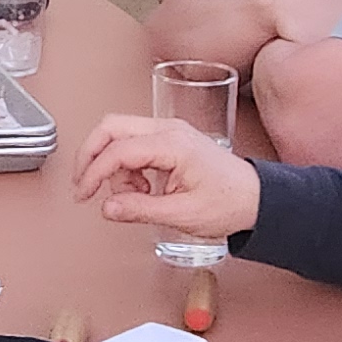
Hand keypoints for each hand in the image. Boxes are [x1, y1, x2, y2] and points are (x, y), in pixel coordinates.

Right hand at [73, 116, 262, 244]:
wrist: (257, 198)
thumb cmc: (230, 202)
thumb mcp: (182, 214)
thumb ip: (140, 210)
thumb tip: (108, 207)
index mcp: (172, 144)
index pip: (118, 150)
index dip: (94, 173)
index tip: (84, 194)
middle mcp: (168, 130)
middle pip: (111, 127)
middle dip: (91, 156)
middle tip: (84, 184)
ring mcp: (169, 131)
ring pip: (120, 134)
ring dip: (113, 165)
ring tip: (131, 195)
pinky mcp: (170, 140)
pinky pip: (134, 143)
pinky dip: (127, 165)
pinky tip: (141, 189)